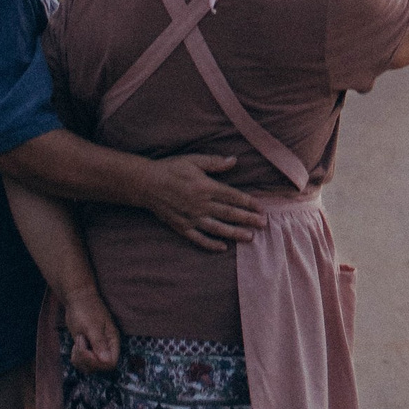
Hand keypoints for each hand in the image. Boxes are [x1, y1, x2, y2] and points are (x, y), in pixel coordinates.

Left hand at [64, 284, 122, 373]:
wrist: (77, 299)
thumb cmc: (86, 309)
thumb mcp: (92, 326)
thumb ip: (99, 343)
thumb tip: (108, 361)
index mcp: (112, 341)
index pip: (111, 363)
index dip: (97, 362)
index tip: (87, 349)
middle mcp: (106, 348)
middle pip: (99, 368)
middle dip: (85, 359)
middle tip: (80, 342)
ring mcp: (96, 350)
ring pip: (89, 367)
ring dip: (79, 358)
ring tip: (78, 342)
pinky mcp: (88, 350)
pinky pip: (82, 363)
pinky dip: (76, 358)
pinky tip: (76, 345)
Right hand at [135, 152, 268, 252]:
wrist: (146, 183)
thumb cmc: (171, 169)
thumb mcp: (193, 160)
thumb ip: (214, 162)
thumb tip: (234, 160)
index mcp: (206, 187)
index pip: (233, 196)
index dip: (249, 203)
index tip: (261, 208)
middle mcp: (201, 204)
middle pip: (229, 213)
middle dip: (248, 219)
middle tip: (263, 224)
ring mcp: (191, 217)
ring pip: (218, 228)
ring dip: (235, 233)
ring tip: (250, 238)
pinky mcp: (181, 226)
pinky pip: (199, 238)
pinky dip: (211, 244)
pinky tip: (223, 248)